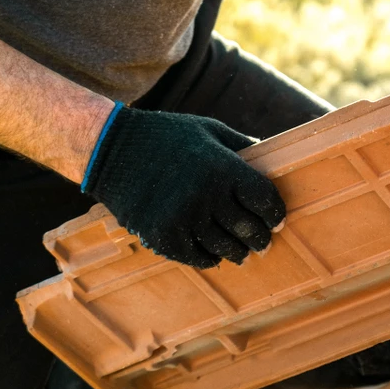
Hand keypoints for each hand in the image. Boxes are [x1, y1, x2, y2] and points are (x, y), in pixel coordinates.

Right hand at [82, 105, 285, 268]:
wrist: (111, 150)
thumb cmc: (167, 137)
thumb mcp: (209, 131)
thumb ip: (242, 147)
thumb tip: (273, 158)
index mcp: (223, 167)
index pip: (264, 200)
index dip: (276, 214)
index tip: (278, 220)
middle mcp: (206, 194)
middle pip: (249, 229)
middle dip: (261, 238)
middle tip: (264, 242)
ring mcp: (184, 218)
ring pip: (226, 248)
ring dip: (238, 252)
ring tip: (242, 252)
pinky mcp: (163, 236)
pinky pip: (198, 257)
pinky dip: (210, 258)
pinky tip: (214, 254)